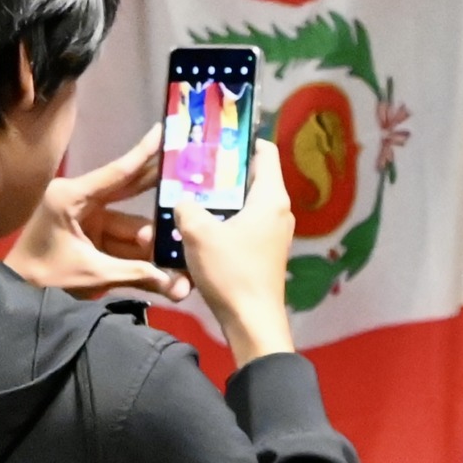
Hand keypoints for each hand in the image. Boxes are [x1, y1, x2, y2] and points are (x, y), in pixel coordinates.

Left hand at [5, 129, 191, 301]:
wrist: (16, 293)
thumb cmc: (45, 277)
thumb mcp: (91, 274)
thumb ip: (136, 274)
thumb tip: (179, 285)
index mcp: (71, 197)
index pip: (116, 172)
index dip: (143, 154)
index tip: (164, 132)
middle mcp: (80, 199)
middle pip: (127, 189)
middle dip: (157, 185)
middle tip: (189, 170)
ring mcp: (85, 216)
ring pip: (129, 221)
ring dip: (152, 234)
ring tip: (182, 242)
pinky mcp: (88, 233)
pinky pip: (120, 236)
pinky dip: (139, 247)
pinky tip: (164, 253)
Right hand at [175, 140, 295, 368]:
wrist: (252, 322)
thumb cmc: (231, 271)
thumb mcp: (198, 233)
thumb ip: (187, 207)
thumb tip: (183, 201)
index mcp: (271, 197)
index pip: (265, 152)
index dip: (241, 141)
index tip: (215, 140)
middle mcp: (279, 211)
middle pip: (251, 178)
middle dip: (222, 174)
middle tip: (193, 170)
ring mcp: (275, 234)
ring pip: (245, 205)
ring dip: (220, 202)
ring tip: (191, 200)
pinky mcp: (266, 253)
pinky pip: (245, 226)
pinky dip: (225, 223)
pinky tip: (200, 231)